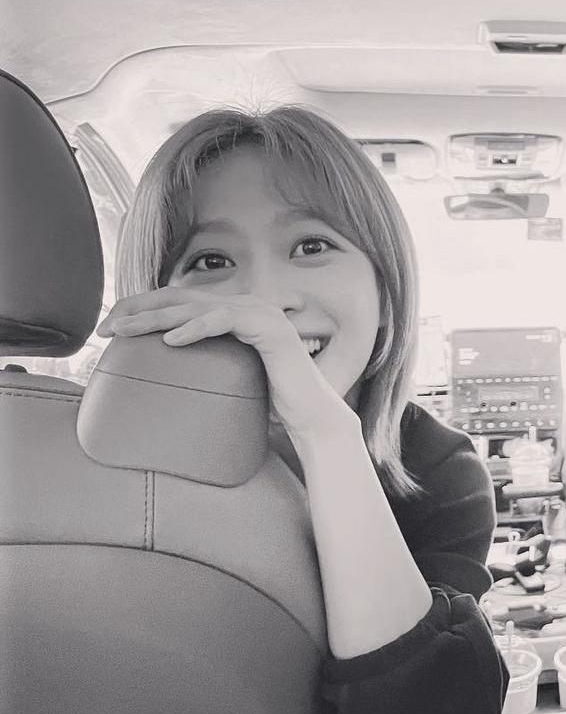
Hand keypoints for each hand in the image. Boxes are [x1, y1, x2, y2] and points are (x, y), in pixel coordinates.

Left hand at [97, 287, 353, 439]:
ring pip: (198, 307)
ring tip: (127, 332)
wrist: (310, 416)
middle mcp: (248, 305)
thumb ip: (202, 363)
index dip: (142, 309)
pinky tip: (171, 340)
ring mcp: (261, 314)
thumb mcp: (226, 377)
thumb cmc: (271, 401)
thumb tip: (158, 369)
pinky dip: (197, 327)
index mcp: (235, 312)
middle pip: (181, 297)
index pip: (180, 300)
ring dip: (157, 318)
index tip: (111, 329)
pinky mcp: (270, 329)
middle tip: (107, 328)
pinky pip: (226, 321)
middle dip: (139, 309)